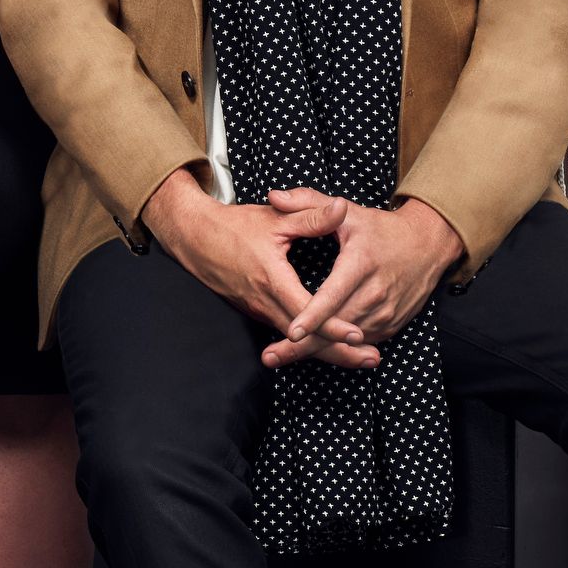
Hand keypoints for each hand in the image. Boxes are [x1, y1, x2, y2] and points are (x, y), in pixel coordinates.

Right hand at [141, 169, 370, 363]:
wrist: (195, 237)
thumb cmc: (234, 226)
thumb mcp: (275, 218)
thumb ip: (311, 216)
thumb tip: (343, 208)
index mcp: (273, 280)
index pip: (308, 312)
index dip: (334, 326)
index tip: (359, 336)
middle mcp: (265, 303)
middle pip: (306, 339)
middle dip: (340, 353)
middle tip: (372, 360)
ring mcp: (260, 311)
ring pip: (297, 341)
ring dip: (328, 351)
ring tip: (361, 359)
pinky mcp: (258, 312)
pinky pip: (286, 333)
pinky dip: (310, 343)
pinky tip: (331, 346)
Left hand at [265, 192, 465, 369]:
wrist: (427, 246)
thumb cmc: (380, 229)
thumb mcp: (347, 211)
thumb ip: (307, 203)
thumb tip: (272, 197)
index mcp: (361, 262)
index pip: (334, 294)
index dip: (313, 315)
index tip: (292, 331)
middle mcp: (376, 291)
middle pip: (336, 326)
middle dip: (304, 345)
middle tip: (270, 357)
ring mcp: (386, 312)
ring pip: (347, 340)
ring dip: (316, 351)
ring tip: (281, 357)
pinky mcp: (391, 325)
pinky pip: (360, 342)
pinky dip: (337, 349)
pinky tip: (310, 353)